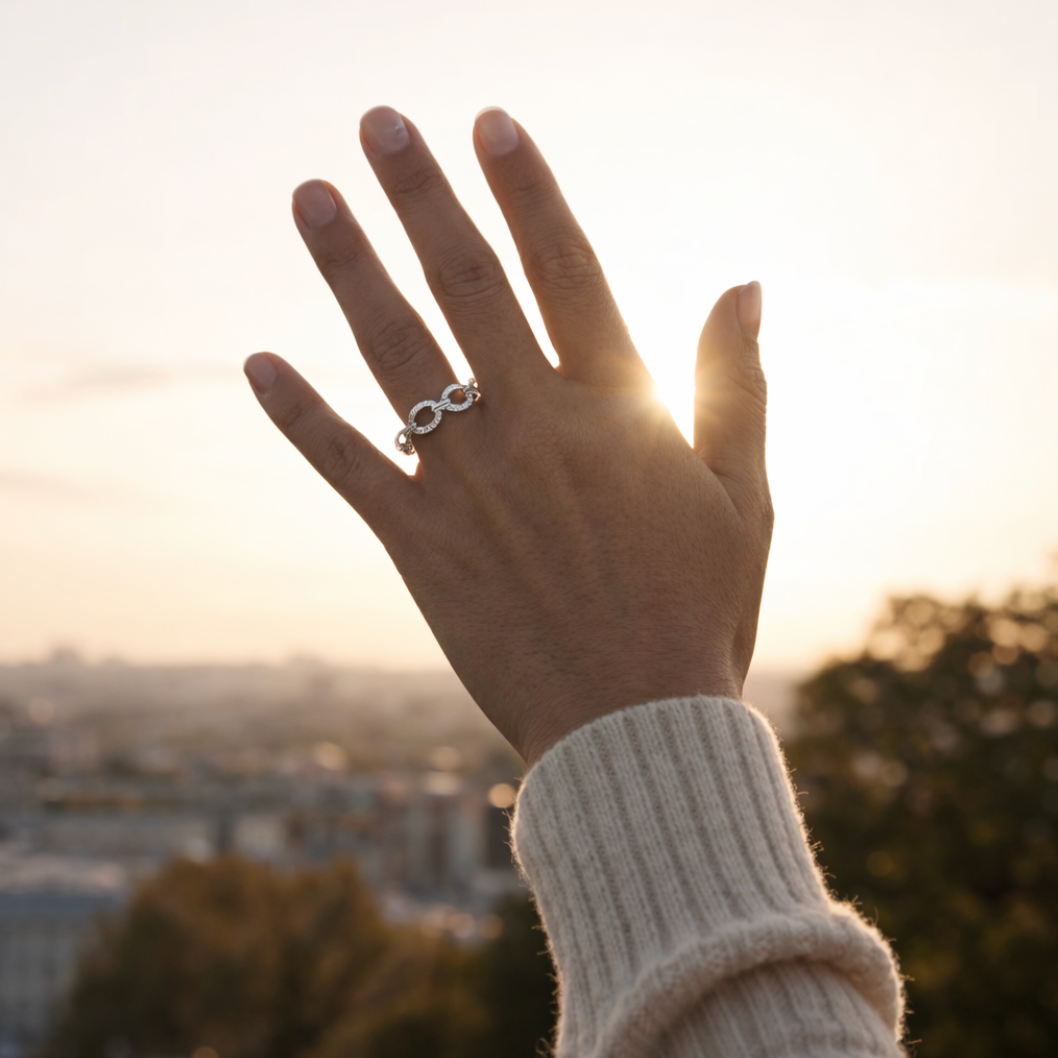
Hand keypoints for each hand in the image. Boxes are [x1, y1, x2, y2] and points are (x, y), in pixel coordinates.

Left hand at [244, 106, 772, 766]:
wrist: (635, 725)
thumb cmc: (700, 608)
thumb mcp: (742, 495)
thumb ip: (736, 384)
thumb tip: (744, 283)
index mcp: (617, 410)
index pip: (564, 269)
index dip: (528, 188)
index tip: (490, 121)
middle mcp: (534, 430)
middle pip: (466, 287)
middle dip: (422, 195)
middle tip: (378, 123)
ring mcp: (468, 486)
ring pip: (396, 357)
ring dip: (349, 271)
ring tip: (310, 198)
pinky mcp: (420, 545)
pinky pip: (350, 467)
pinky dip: (302, 415)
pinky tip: (258, 362)